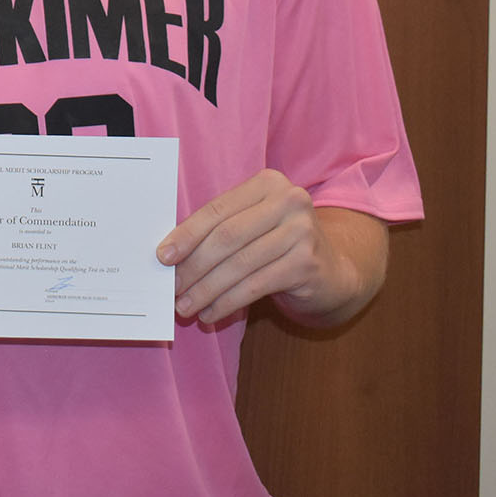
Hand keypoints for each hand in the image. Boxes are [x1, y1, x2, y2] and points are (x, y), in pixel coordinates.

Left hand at [156, 169, 386, 327]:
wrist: (333, 271)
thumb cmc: (277, 244)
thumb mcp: (251, 226)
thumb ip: (218, 230)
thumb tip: (169, 255)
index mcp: (268, 183)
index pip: (217, 210)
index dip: (186, 234)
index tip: (162, 256)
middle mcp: (289, 201)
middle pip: (226, 237)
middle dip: (193, 266)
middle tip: (171, 288)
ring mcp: (302, 232)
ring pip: (239, 265)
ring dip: (206, 290)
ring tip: (185, 306)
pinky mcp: (307, 264)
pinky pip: (255, 285)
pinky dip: (227, 302)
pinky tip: (210, 313)